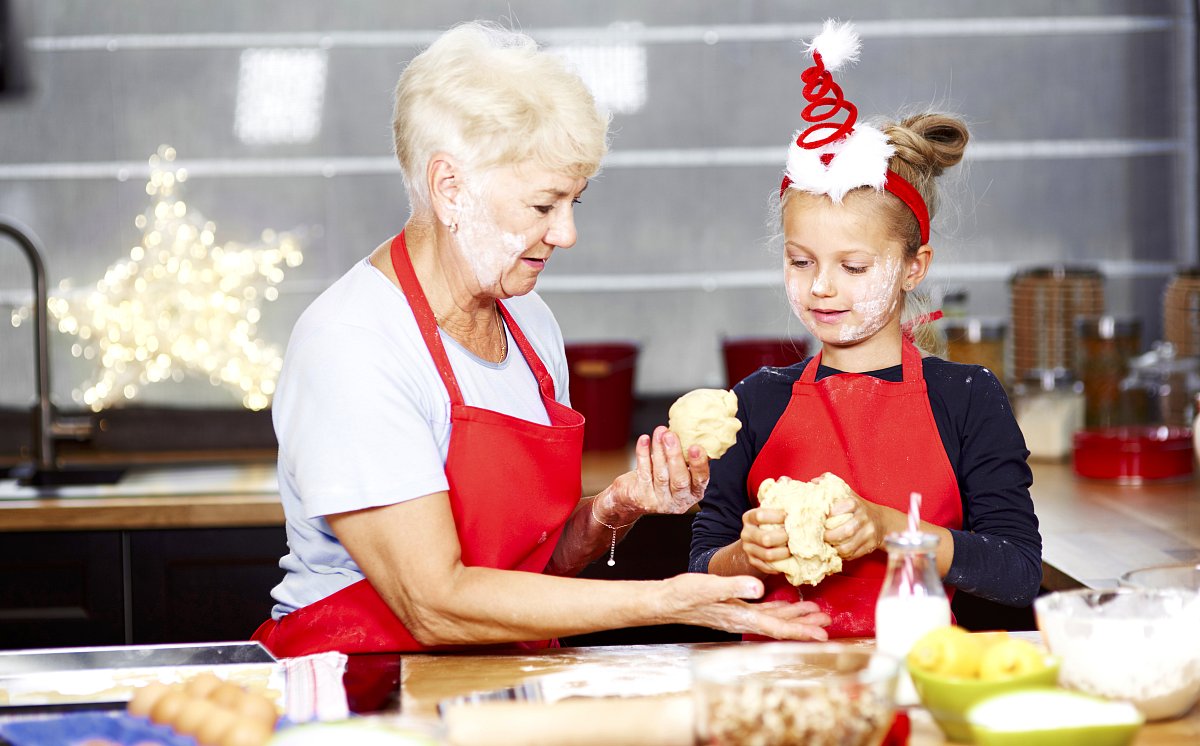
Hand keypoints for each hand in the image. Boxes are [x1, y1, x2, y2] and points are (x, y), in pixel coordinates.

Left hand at [599, 426, 708, 522]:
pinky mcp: (642, 496)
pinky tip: (644, 440)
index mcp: (693, 492)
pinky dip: (643, 454)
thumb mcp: (678, 472)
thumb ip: (687, 458)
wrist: (634, 498)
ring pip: (661, 474)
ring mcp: (659, 500)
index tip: (695, 447)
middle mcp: (678, 500)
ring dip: (659, 450)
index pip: (701, 480)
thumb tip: (692, 431)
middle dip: (675, 455)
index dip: (699, 464)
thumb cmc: (662, 479)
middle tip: (671, 436)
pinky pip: (643, 472)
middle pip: (679, 480)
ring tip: (659, 433)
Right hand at [659, 574, 830, 640]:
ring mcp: (739, 615)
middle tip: (828, 622)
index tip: (822, 634)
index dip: (801, 631)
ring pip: (774, 618)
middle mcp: (743, 619)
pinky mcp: (734, 608)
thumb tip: (758, 588)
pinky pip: (762, 611)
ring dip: (795, 616)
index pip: (777, 628)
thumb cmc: (685, 595)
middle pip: (781, 626)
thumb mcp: (710, 587)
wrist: (667, 601)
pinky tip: (787, 606)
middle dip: (805, 625)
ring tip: (816, 613)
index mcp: (741, 616)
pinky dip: (778, 609)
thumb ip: (734, 587)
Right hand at [739, 508, 790, 575]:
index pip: (760, 516)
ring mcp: (748, 549)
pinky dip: (780, 564)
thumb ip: (779, 511)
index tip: (788, 517)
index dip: (777, 517)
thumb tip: (798, 513)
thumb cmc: (770, 524)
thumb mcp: (770, 514)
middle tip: (792, 536)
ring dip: (784, 553)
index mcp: (749, 518)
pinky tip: (787, 559)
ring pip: (768, 554)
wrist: (757, 540)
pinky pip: (768, 566)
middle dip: (783, 538)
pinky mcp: (753, 561)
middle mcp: (746, 533)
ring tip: (792, 549)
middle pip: (765, 538)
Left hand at [823, 490, 888, 561]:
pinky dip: (842, 555)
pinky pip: (853, 555)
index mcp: (857, 503)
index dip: (832, 512)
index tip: (822, 517)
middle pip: (847, 531)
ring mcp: (869, 534)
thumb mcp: (847, 493)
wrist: (881, 521)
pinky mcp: (870, 546)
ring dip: (834, 548)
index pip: (847, 506)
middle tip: (820, 536)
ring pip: (848, 546)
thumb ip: (830, 485)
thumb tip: (814, 482)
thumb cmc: (857, 507)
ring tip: (826, 545)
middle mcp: (865, 518)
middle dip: (830, 536)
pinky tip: (836, 551)